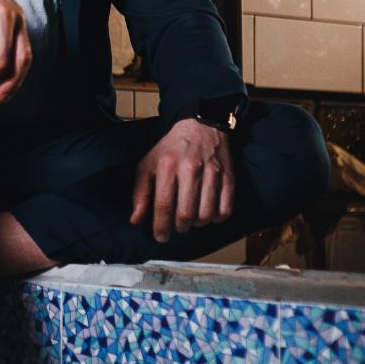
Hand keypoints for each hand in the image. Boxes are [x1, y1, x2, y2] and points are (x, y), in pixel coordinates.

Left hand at [129, 117, 235, 242]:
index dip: (161, 226)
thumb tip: (136, 219)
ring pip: (206, 215)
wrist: (202, 126)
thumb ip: (140, 192)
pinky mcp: (228, 176)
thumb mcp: (148, 164)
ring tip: (191, 218)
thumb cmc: (172, 149)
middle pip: (186, 213)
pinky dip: (216, 218)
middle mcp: (190, 168)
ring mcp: (212, 173)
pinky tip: (208, 213)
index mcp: (167, 166)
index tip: (160, 237)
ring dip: (197, 224)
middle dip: (179, 227)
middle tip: (177, 226)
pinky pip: (225, 209)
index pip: (164, 205)